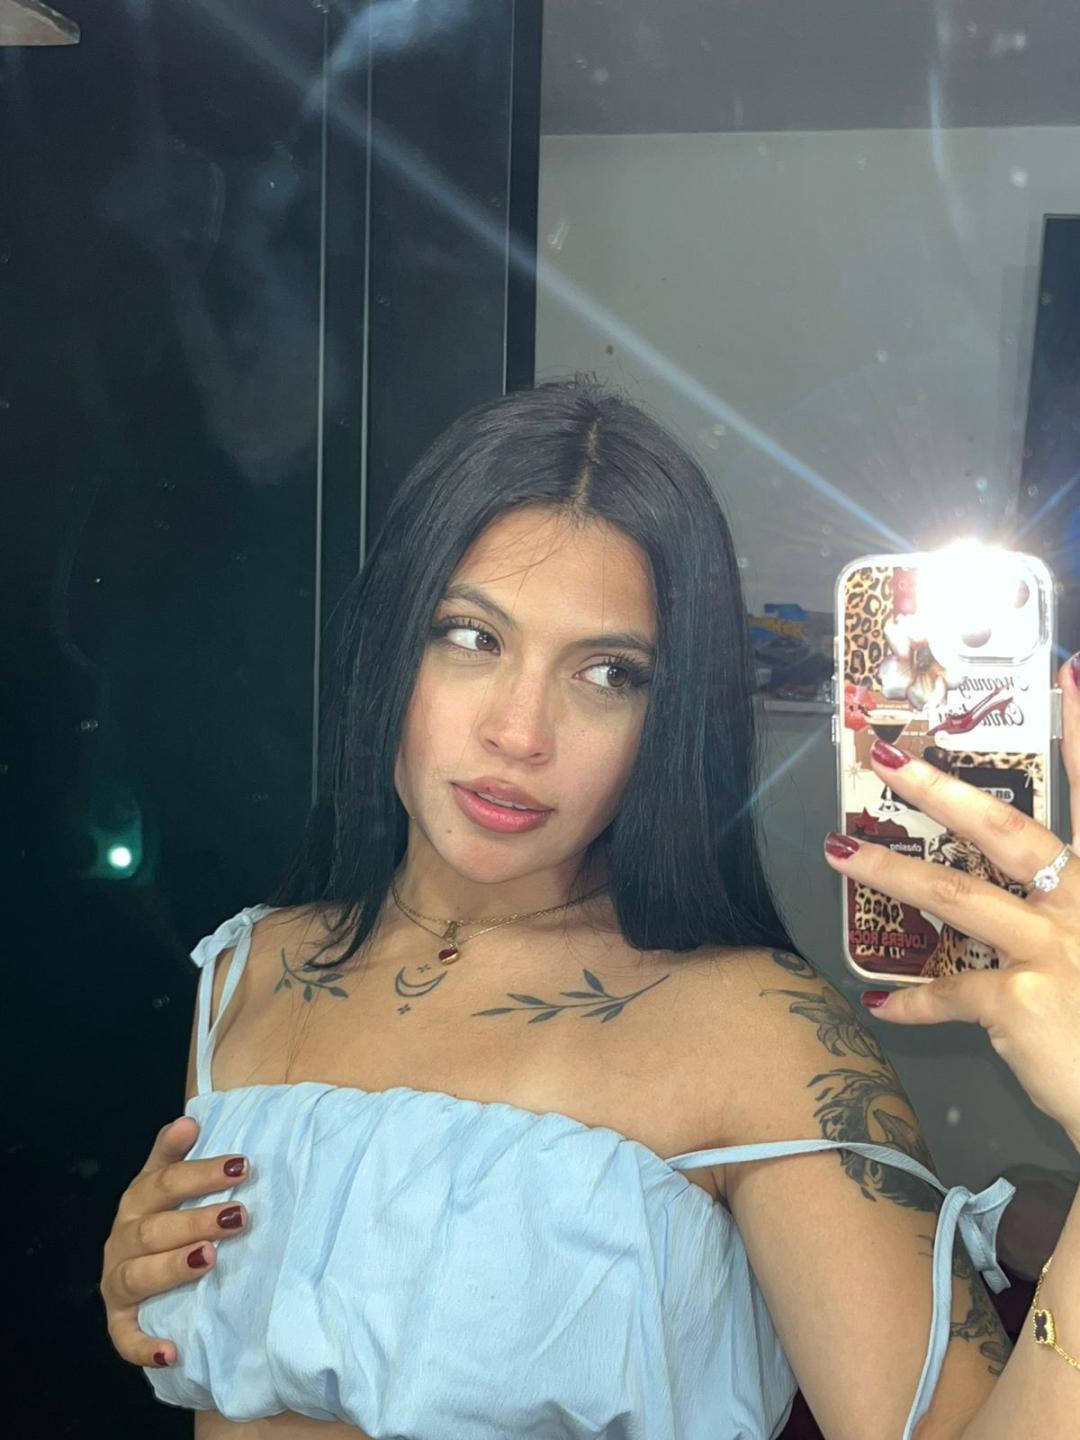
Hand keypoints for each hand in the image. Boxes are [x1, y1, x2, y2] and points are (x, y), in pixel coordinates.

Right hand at [99, 1115, 249, 1368]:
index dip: (201, 1173)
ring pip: (139, 1274)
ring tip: (209, 1259)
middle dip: (196, 1220)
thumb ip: (173, 1155)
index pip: (166, 1182)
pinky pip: (124, 1336)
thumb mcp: (163, 1184)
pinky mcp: (118, 1320)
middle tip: (238, 1216)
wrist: (130, 1276)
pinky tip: (171, 1350)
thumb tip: (188, 1120)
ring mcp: (117, 1281)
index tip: (242, 1166)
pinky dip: (144, 1345)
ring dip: (173, 1267)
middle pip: (155, 1227)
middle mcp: (124, 1240)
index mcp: (137, 1202)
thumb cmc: (160, 1220)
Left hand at [823, 653, 1079, 1150]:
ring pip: (956, 897)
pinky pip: (952, 993)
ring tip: (838, 847)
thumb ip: (1076, 901)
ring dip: (890, 869)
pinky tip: (883, 1004)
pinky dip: (916, 1001)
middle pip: (1008, 832)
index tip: (1071, 671)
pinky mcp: (1023, 1004)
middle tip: (888, 755)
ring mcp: (1056, 952)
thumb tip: (1047, 891)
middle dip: (943, 789)